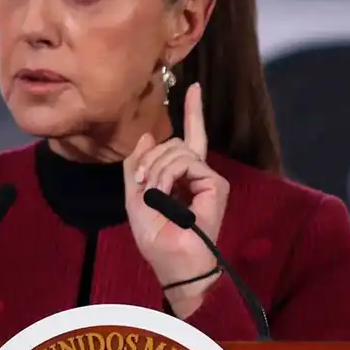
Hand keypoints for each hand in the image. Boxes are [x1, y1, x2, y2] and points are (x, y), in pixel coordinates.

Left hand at [123, 83, 230, 316]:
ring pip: (177, 149)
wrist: (172, 262)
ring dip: (156, 170)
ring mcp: (208, 178)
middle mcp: (198, 174)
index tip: (194, 87)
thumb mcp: (134, 197)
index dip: (192, 112)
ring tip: (153, 194)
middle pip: (172, 143)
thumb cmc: (155, 238)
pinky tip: (164, 195)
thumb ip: (138, 165)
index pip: (188, 138)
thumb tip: (149, 134)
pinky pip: (186, 162)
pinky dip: (167, 176)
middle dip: (150, 160)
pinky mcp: (215, 184)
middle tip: (142, 184)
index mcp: (181, 176)